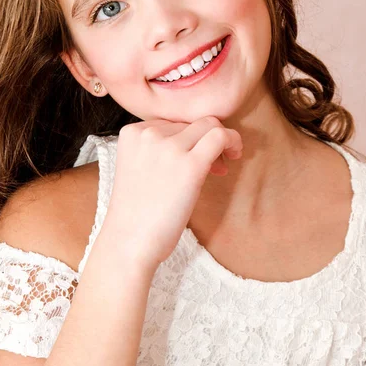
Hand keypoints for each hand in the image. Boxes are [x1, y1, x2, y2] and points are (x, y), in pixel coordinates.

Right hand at [100, 116, 242, 271]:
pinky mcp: (190, 164)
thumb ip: (158, 148)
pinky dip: (233, 140)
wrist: (129, 242)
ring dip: (222, 139)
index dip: (187, 138)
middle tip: (214, 165)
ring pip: (209, 124)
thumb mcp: (138, 167)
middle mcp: (148, 133)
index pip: (171, 123)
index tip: (194, 159)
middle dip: (204, 140)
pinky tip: (235, 154)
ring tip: (224, 164)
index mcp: (132, 133)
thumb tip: (199, 138)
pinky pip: (220, 136)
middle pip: (190, 123)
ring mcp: (169, 147)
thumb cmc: (136, 213)